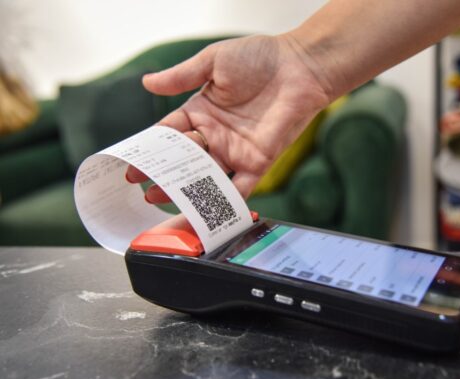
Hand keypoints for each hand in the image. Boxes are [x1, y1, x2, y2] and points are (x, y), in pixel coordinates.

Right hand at [126, 34, 332, 201]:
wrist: (299, 67)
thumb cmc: (260, 58)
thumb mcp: (214, 61)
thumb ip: (182, 76)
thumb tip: (147, 82)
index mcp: (201, 112)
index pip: (169, 135)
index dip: (150, 149)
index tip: (132, 163)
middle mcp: (215, 134)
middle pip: (183, 160)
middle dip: (162, 173)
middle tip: (141, 185)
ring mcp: (234, 151)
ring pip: (205, 176)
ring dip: (185, 189)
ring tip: (161, 198)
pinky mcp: (256, 162)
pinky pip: (238, 187)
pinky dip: (224, 201)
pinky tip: (205, 211)